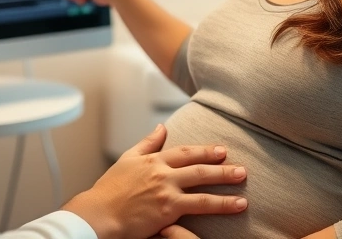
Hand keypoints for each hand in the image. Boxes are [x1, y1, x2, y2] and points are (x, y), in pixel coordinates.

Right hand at [63, 124, 247, 238]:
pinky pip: (196, 209)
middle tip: (242, 170)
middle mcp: (163, 173)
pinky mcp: (168, 210)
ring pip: (203, 192)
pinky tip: (225, 214)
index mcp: (154, 160)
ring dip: (225, 194)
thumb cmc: (108, 190)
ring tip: (243, 196)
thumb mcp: (127, 159)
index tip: (222, 150)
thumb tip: (162, 127)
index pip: (185, 152)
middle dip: (223, 169)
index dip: (205, 151)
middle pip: (199, 169)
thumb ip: (148, 143)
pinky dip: (214, 210)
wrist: (98, 213)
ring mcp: (166, 192)